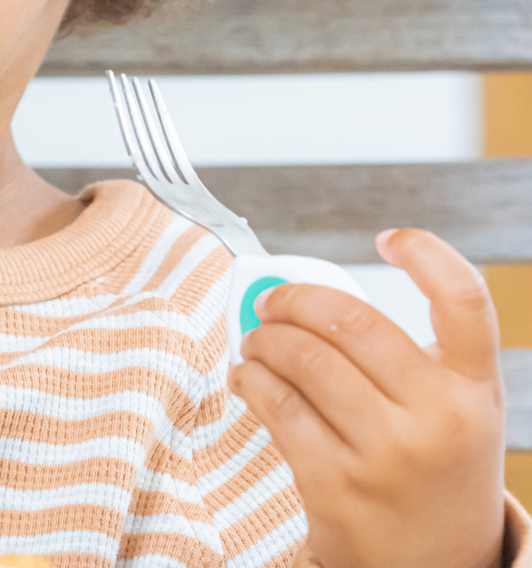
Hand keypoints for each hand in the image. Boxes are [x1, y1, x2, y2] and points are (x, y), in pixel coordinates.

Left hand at [230, 229, 505, 567]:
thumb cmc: (433, 468)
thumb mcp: (449, 411)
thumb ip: (402, 355)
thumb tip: (301, 297)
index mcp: (474, 390)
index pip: (465, 302)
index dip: (429, 256)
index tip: (389, 238)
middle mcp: (438, 417)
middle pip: (350, 320)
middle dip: (294, 299)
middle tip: (270, 302)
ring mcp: (386, 453)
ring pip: (303, 359)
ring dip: (264, 339)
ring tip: (255, 342)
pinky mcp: (336, 483)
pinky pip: (276, 406)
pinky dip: (250, 380)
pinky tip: (247, 377)